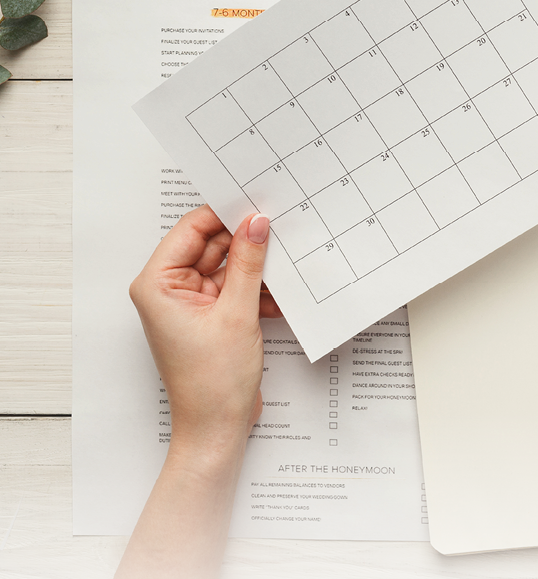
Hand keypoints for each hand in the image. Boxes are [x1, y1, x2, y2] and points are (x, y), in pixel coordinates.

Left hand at [129, 205, 281, 458]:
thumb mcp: (237, 313)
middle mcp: (170, 290)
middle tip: (281, 229)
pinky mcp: (212, 317)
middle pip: (212, 246)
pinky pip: (236, 288)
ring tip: (285, 266)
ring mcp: (192, 304)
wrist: (216, 429)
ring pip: (229, 267)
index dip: (224, 214)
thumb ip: (250, 264)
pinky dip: (258, 290)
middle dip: (246, 241)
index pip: (192, 230)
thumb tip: (257, 224)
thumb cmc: (211, 382)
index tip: (256, 203)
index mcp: (158, 284)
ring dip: (257, 269)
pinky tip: (280, 294)